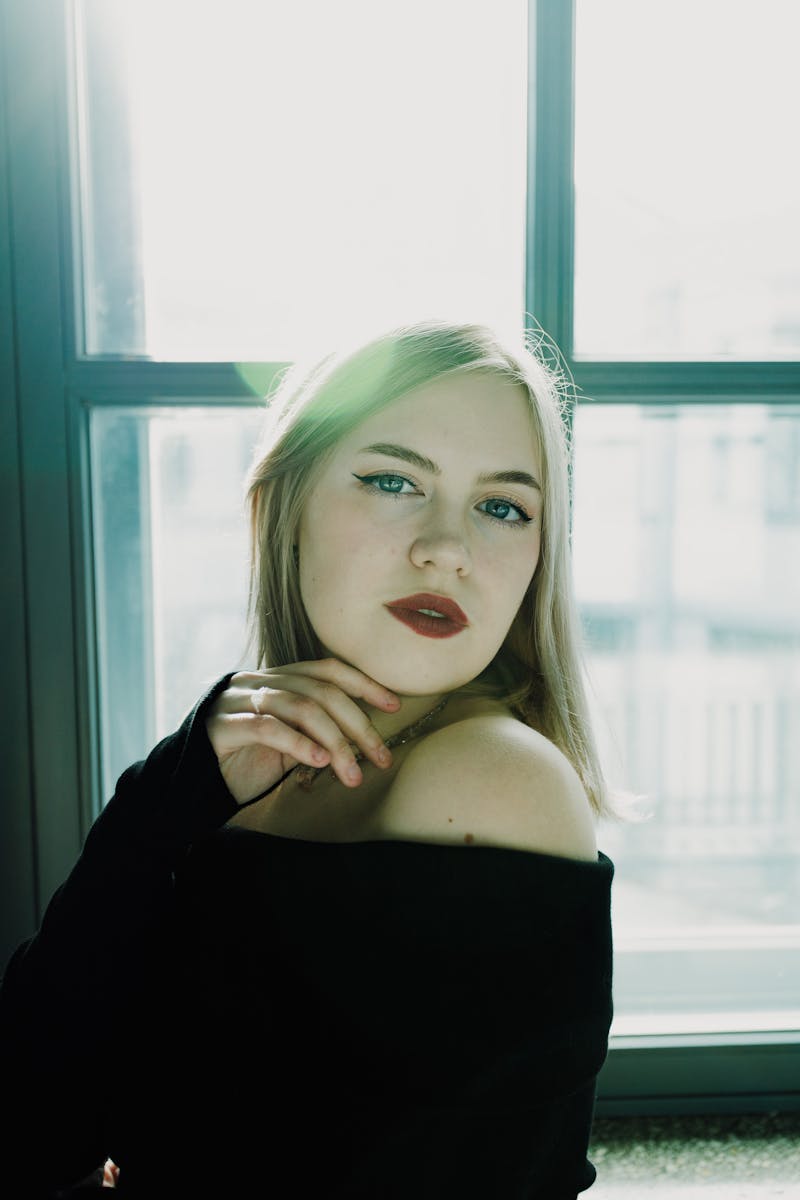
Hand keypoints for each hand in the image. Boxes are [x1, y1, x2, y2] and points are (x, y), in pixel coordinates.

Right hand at [204, 659, 400, 804]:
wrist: (193, 784)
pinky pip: (268, 728)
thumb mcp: (291, 743)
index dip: (364, 684)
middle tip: (381, 757)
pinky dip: (298, 744)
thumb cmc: (247, 762)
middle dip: (358, 725)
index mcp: (278, 679)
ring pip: (300, 707)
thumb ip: (318, 731)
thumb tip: (367, 737)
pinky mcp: (223, 725)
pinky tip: (319, 762)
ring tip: (353, 773)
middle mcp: (259, 681)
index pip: (328, 670)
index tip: (394, 706)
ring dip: (335, 742)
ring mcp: (239, 700)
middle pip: (322, 691)